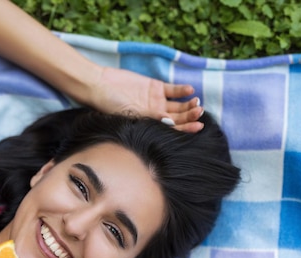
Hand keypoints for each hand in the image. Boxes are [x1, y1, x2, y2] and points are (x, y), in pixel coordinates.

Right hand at [87, 66, 203, 132]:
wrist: (101, 85)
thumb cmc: (110, 104)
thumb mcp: (130, 114)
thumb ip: (151, 116)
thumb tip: (170, 122)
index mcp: (149, 124)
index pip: (172, 129)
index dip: (186, 128)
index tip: (198, 126)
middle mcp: (155, 114)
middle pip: (178, 117)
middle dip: (190, 116)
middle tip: (199, 112)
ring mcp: (156, 101)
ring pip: (178, 105)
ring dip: (189, 104)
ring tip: (197, 102)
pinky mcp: (155, 86)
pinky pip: (173, 90)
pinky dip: (182, 90)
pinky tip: (190, 90)